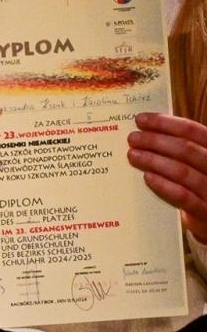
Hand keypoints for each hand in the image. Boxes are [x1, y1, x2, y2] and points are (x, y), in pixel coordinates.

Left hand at [128, 112, 206, 240]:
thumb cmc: (201, 184)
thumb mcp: (197, 162)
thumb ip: (181, 148)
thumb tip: (148, 129)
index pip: (194, 131)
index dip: (166, 123)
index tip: (141, 119)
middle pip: (187, 150)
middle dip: (156, 141)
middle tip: (132, 139)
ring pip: (184, 172)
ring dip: (154, 161)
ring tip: (133, 155)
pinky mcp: (205, 212)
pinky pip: (183, 197)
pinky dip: (164, 185)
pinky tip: (147, 177)